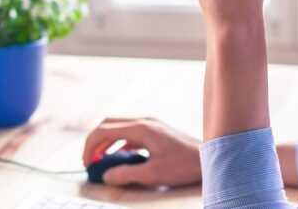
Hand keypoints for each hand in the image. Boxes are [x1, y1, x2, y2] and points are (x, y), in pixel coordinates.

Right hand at [81, 117, 201, 186]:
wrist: (210, 158)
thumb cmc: (184, 165)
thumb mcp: (152, 174)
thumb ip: (126, 174)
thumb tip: (106, 176)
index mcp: (140, 128)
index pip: (104, 130)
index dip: (90, 146)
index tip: (86, 163)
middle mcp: (144, 121)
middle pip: (108, 124)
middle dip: (95, 142)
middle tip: (89, 160)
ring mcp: (150, 124)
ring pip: (119, 128)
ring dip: (106, 143)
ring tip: (100, 161)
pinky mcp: (156, 131)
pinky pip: (130, 133)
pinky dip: (119, 144)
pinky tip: (121, 159)